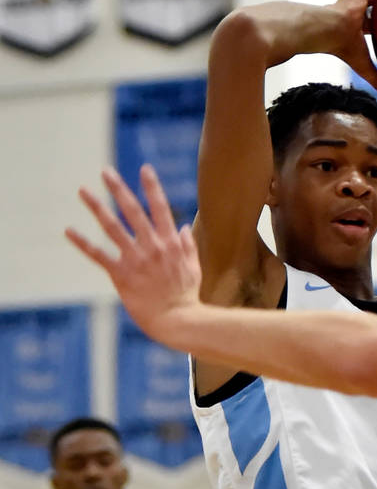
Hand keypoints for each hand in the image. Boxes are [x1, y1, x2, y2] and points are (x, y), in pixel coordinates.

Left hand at [65, 165, 201, 340]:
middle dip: (119, 189)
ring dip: (96, 207)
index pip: (160, 208)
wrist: (176, 319)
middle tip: (106, 171)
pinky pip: (98, 255)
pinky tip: (69, 230)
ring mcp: (135, 259)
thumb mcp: (194, 266)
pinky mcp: (120, 274)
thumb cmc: (186, 295)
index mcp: (171, 242)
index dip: (152, 187)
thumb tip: (184, 226)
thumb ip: (188, 245)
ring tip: (83, 191)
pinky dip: (82, 243)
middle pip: (133, 211)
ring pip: (112, 227)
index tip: (144, 169)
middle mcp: (152, 245)